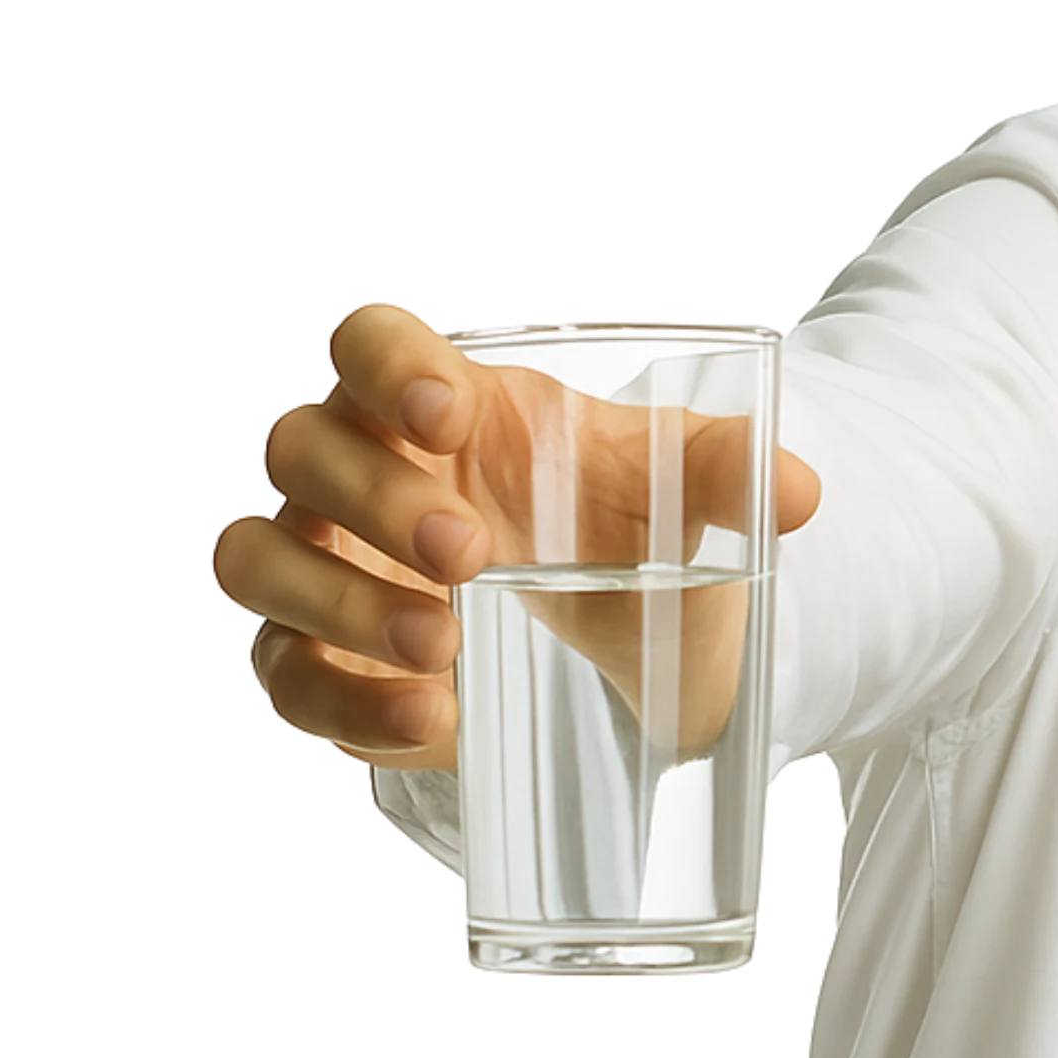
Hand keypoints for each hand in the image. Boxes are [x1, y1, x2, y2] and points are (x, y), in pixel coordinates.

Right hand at [215, 305, 823, 769]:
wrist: (593, 614)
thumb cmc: (598, 513)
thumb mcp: (662, 488)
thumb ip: (722, 470)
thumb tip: (797, 490)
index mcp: (426, 396)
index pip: (368, 342)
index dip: (390, 367)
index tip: (450, 412)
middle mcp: (352, 468)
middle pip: (304, 450)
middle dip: (377, 499)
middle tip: (472, 553)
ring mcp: (319, 561)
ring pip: (260, 561)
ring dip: (341, 601)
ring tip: (445, 644)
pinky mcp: (315, 654)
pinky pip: (287, 674)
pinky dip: (348, 699)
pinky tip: (429, 716)